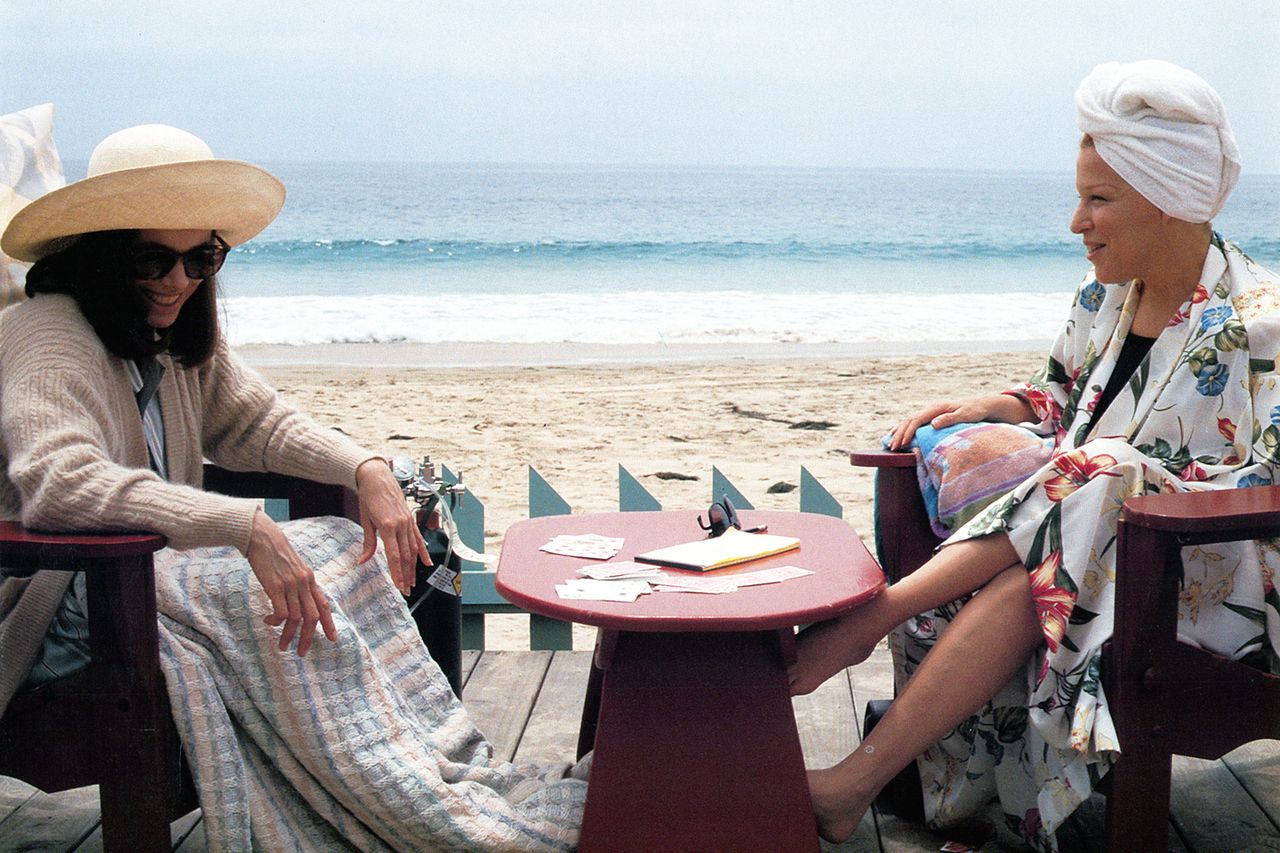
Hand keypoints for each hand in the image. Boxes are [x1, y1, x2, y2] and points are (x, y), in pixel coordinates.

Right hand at [246, 508, 337, 655]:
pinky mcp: (275, 586)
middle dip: (307, 637)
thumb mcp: (293, 568)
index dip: (328, 623)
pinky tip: (268, 622)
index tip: (332, 638)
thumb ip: (298, 584)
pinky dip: (276, 622)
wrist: (262, 537)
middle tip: (301, 652)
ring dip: (288, 635)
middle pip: (311, 617)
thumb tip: (297, 602)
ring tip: (282, 646)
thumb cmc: (275, 553)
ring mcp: (290, 585)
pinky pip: (280, 612)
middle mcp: (304, 583)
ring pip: (295, 618)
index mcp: (310, 579)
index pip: (323, 605)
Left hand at [355, 458, 430, 594]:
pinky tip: (427, 563)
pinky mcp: (410, 519)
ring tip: (413, 582)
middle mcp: (401, 525)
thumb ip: (367, 542)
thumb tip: (362, 561)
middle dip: (406, 575)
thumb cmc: (368, 496)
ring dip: (413, 567)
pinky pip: (418, 538)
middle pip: (406, 555)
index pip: (394, 555)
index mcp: (387, 526)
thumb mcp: (365, 520)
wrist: (377, 476)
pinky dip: (423, 552)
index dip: (397, 572)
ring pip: (413, 549)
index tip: (399, 585)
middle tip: (406, 590)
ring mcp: (408, 522)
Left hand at [886, 394, 1032, 450]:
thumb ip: (931, 432)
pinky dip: (942, 419)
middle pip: (913, 419)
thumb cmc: (963, 418)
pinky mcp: (961, 411)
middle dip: (901, 433)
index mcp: (930, 413)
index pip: (910, 421)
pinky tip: (934, 424)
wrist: (985, 407)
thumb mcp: (946, 426)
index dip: (898, 432)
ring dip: (912, 428)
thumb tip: (915, 444)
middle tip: (892, 447)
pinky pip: (950, 415)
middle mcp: (936, 409)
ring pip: (925, 416)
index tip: (889, 444)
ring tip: (903, 441)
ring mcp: (948, 409)